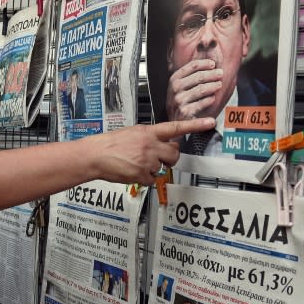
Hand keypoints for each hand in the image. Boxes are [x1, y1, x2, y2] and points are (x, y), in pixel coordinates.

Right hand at [86, 117, 214, 184]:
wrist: (94, 155)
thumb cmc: (109, 144)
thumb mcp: (131, 133)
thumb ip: (148, 137)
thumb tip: (160, 142)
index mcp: (148, 132)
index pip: (176, 127)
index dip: (195, 125)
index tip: (209, 123)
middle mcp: (150, 145)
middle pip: (174, 153)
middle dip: (169, 157)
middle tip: (158, 157)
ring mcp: (147, 161)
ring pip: (162, 168)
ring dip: (152, 168)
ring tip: (135, 163)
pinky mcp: (141, 175)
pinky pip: (151, 180)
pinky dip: (143, 178)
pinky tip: (131, 171)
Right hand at [165, 59, 222, 120]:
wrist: (175, 123)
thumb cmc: (181, 101)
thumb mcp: (181, 86)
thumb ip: (191, 75)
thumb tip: (210, 60)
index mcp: (174, 79)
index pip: (192, 66)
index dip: (205, 63)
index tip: (213, 64)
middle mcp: (174, 89)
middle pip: (198, 76)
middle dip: (212, 74)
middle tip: (220, 73)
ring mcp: (179, 100)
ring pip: (201, 89)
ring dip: (213, 86)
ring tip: (219, 85)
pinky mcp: (185, 111)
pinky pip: (202, 103)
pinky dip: (209, 100)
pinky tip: (212, 98)